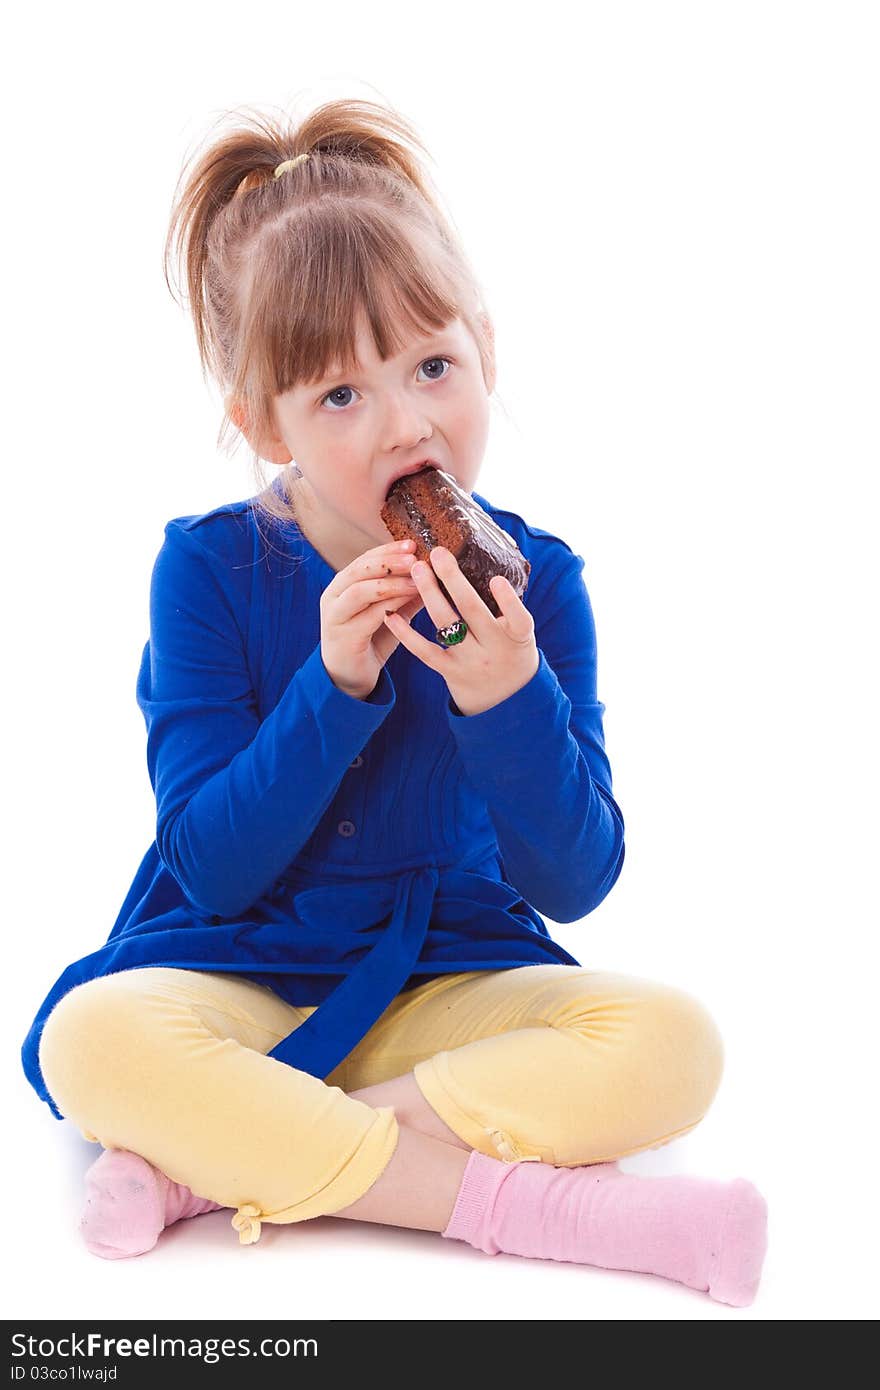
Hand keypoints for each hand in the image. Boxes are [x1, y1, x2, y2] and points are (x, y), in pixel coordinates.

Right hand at [320, 540, 425, 699]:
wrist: (348, 676)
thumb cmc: (370, 639)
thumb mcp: (391, 612)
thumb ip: (406, 594)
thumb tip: (433, 574)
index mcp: (343, 585)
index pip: (365, 558)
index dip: (388, 550)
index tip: (413, 544)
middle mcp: (334, 596)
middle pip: (360, 569)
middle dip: (389, 561)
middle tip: (415, 557)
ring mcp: (335, 615)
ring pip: (361, 590)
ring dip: (391, 582)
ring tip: (416, 580)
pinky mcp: (343, 636)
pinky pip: (368, 616)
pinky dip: (390, 606)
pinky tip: (408, 602)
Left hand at [383, 547, 538, 715]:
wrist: (506, 698)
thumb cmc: (511, 649)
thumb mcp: (519, 632)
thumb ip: (508, 607)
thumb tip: (487, 560)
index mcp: (517, 638)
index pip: (518, 619)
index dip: (508, 602)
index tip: (496, 579)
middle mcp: (494, 650)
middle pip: (473, 612)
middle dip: (454, 581)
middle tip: (439, 553)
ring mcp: (470, 662)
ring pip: (446, 626)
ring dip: (429, 595)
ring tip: (418, 569)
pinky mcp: (450, 671)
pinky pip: (425, 651)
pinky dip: (406, 634)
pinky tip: (391, 615)